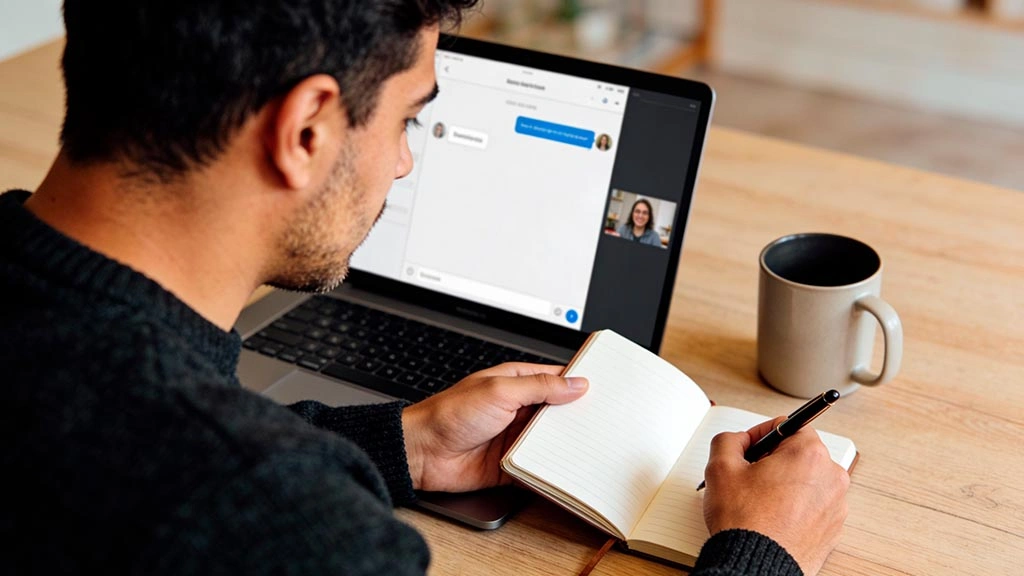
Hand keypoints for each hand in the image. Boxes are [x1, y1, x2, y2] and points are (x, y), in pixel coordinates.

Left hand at [401, 363, 587, 492]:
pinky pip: (538, 468)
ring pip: (551, 441)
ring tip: (593, 447)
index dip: (578, 382)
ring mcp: (514, 438)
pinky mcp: (510, 465)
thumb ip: (540, 387)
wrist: (422, 453)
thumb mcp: (500, 391)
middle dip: (578, 417)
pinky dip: (551, 470)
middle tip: (606, 421)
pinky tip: (567, 471)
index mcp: (515, 383)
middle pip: (558, 412)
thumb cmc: (450, 414)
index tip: (604, 387)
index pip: (555, 379)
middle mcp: (517, 409)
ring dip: (566, 445)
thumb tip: (574, 383)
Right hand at [701, 417, 849, 575]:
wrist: (757, 567)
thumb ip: (729, 439)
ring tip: (759, 501)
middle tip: (750, 476)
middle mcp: (831, 477)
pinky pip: (813, 505)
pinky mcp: (833, 528)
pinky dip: (795, 506)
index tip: (749, 447)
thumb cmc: (745, 522)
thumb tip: (739, 440)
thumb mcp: (720, 467)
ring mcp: (836, 505)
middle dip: (774, 460)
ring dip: (785, 483)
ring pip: (807, 480)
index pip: (789, 425)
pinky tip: (772, 516)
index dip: (762, 433)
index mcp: (809, 454)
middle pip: (800, 453)